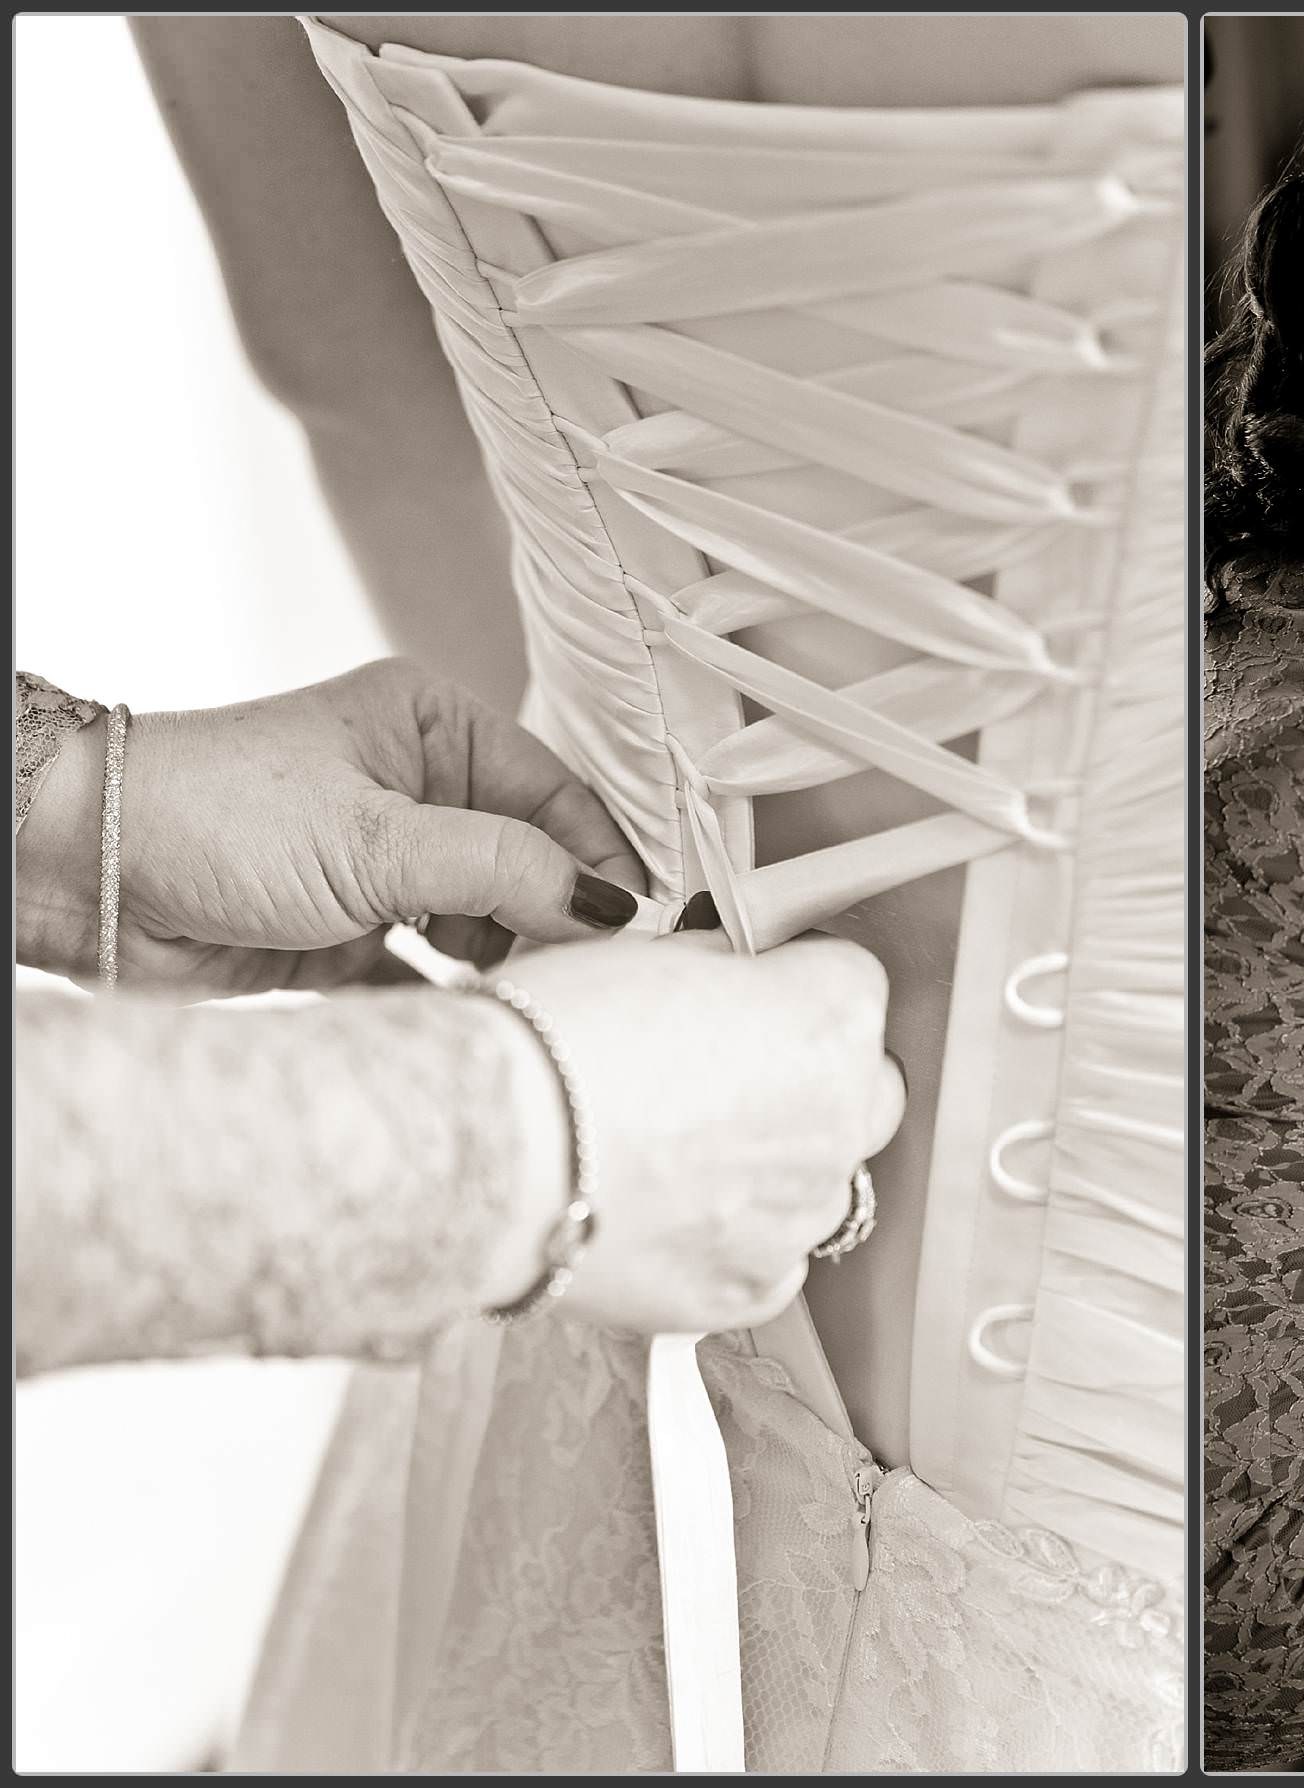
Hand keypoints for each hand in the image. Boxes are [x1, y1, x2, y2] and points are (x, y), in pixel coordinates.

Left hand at [18, 658, 646, 997]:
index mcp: (434, 728)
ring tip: (527, 999)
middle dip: (556, 918)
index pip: (556, 796)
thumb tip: (611, 904)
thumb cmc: (212, 815)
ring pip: (486, 922)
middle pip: (530, 862)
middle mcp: (416, 790)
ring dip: (507, 963)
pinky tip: (477, 1020)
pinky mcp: (350, 934)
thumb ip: (506, 870)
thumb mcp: (378, 838)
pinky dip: (456, 999)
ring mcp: (383, 864)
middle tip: (587, 977)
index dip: (599, 860)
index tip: (638, 927)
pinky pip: (433, 974)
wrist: (80, 873)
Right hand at [481, 932, 907, 1334]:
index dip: (794, 987)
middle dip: (809, 1078)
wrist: (490, 1153)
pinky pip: (771, 1257)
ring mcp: (804, 1212)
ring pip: (816, 1179)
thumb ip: (727, 971)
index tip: (754, 997)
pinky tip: (666, 1212)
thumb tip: (736, 981)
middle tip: (723, 1076)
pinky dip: (733, 1238)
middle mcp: (843, 1117)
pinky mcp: (755, 1287)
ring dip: (770, 1164)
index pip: (852, 985)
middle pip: (860, 1088)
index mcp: (832, 1017)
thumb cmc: (555, 1044)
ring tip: (671, 1153)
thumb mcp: (653, 955)